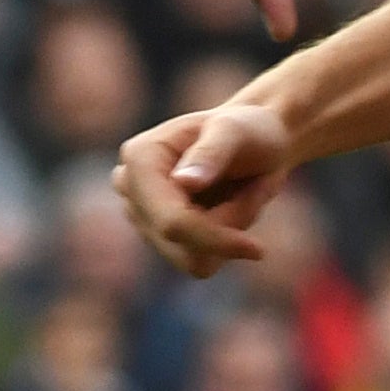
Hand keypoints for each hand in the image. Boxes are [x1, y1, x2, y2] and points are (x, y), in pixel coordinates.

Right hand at [115, 100, 301, 276]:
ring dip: (227, 233)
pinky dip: (223, 241)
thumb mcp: (236, 131)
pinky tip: (229, 208)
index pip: (171, 221)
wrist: (255, 140)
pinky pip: (200, 262)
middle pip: (180, 246)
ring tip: (240, 196)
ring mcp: (141, 215)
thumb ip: (210, 153)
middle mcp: (131, 188)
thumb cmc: (247, 129)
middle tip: (254, 192)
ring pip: (192, 260)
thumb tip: (181, 182)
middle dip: (226, 228)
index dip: (214, 239)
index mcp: (140, 157)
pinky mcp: (157, 236)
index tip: (258, 249)